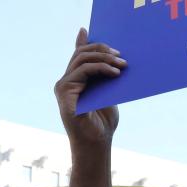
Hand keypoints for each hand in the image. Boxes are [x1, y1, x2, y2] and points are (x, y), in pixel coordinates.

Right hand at [54, 28, 123, 153]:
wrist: (96, 144)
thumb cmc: (103, 123)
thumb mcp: (108, 95)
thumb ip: (106, 78)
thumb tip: (115, 60)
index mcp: (75, 81)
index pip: (80, 54)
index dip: (90, 42)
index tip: (112, 42)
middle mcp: (66, 81)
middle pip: (81, 54)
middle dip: (102, 50)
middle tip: (122, 56)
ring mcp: (63, 86)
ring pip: (82, 59)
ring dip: (104, 58)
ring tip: (122, 64)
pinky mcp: (64, 92)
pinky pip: (82, 71)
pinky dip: (100, 68)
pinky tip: (115, 73)